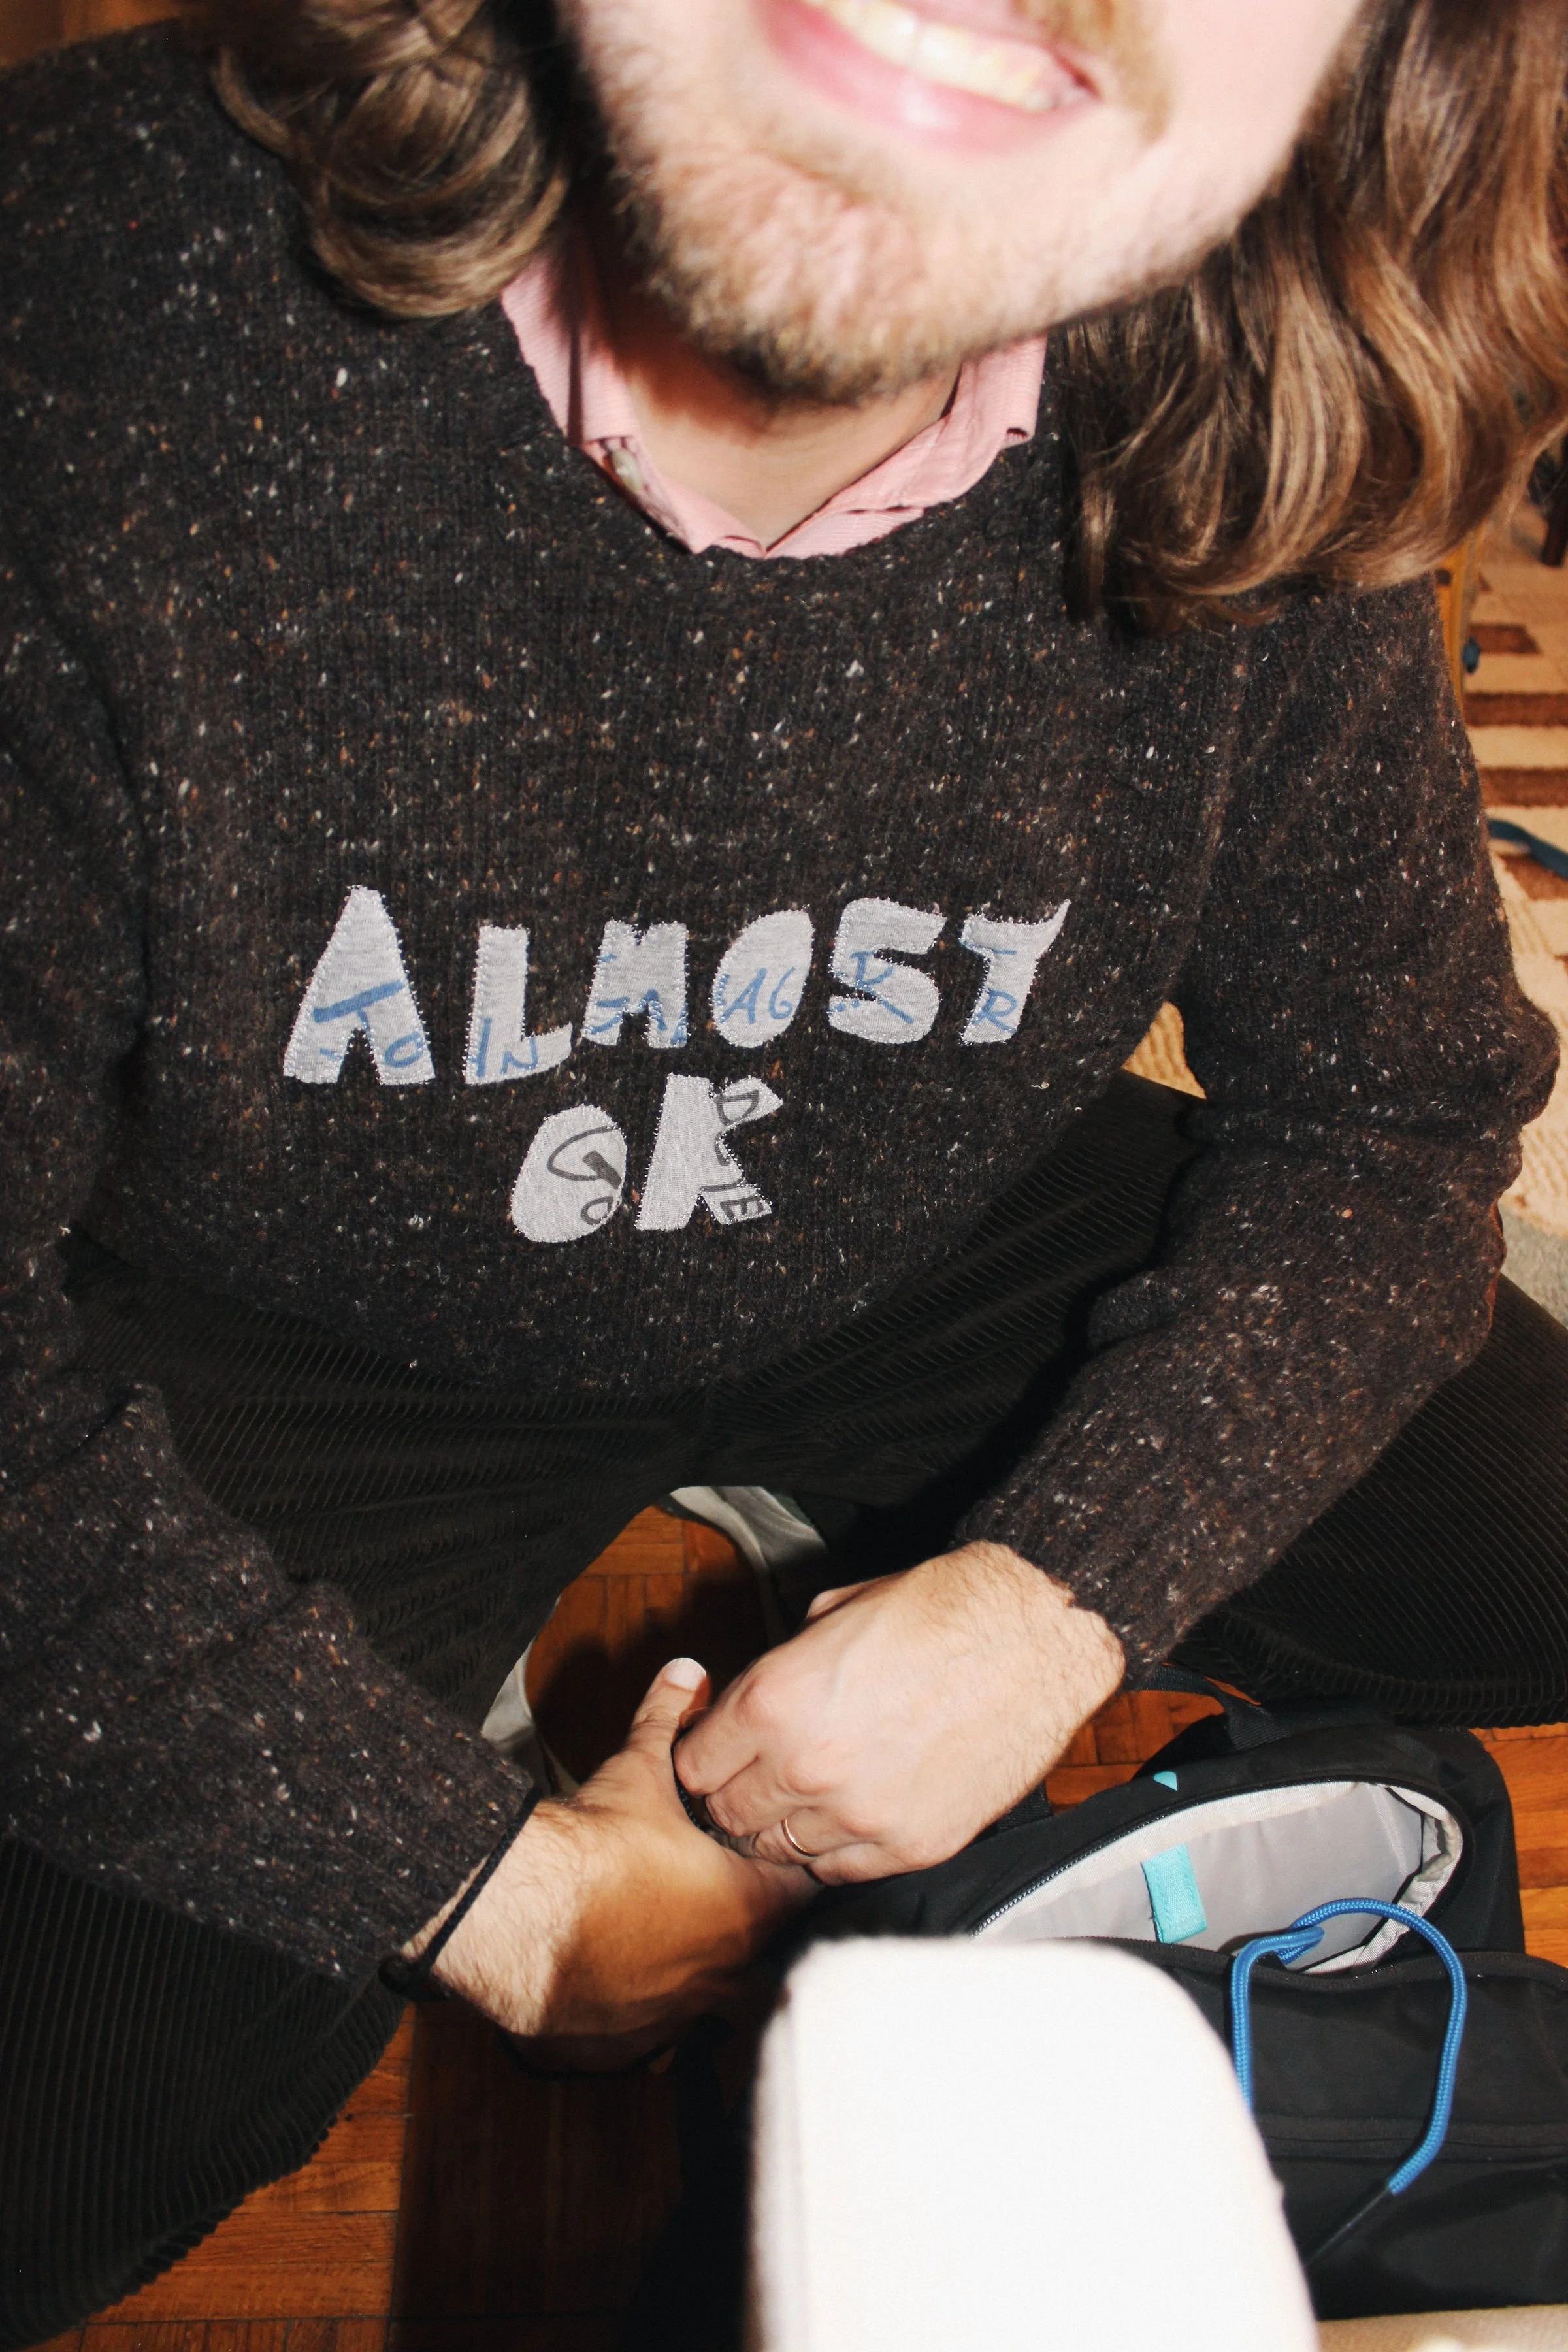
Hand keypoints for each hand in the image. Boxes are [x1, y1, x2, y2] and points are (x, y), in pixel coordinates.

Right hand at [409, 1659, 812, 2065]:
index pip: (803, 1890)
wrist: (521, 1911)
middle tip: (717, 1893)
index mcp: (745, 1910)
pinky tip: (623, 1979)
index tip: (771, 1853)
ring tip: (667, 1938)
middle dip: (744, 1923)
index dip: (788, 1865)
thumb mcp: (639, 1772)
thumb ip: (669, 1720)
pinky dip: (643, 2010)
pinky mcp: (625, 2043)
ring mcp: (675, 2015)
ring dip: (696, 1969)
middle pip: (762, 1952)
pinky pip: (651, 2037)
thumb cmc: (590, 1848)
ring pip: (710, 2000)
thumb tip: (687, 1672)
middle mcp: (722, 1972)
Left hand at [674, 1542, 1124, 1882]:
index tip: (720, 1756)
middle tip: (762, 1781)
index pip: (694, 1768)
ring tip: (812, 1799)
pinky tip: (853, 1816)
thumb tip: (749, 1707)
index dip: (706, 1759)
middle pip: (731, 1818)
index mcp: (773, 1702)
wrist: (1030, 1638)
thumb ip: (778, 1673)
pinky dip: (839, 1850)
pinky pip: (844, 1871)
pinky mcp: (911, 1845)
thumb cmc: (936, 1613)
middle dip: (739, 1798)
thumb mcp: (830, 1619)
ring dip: (788, 1827)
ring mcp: (859, 1815)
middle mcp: (805, 1767)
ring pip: (784, 1851)